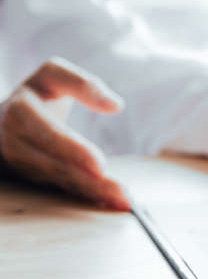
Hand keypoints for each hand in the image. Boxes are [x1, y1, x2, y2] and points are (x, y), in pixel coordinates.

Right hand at [0, 59, 128, 209]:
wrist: (1, 120)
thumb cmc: (37, 94)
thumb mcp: (52, 75)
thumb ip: (83, 84)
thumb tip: (115, 105)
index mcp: (20, 111)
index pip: (49, 134)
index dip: (74, 151)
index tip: (101, 165)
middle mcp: (16, 141)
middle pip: (57, 165)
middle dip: (91, 181)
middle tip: (122, 192)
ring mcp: (21, 163)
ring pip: (60, 181)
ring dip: (93, 193)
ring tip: (123, 200)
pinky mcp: (32, 178)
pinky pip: (61, 189)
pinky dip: (88, 198)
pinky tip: (111, 203)